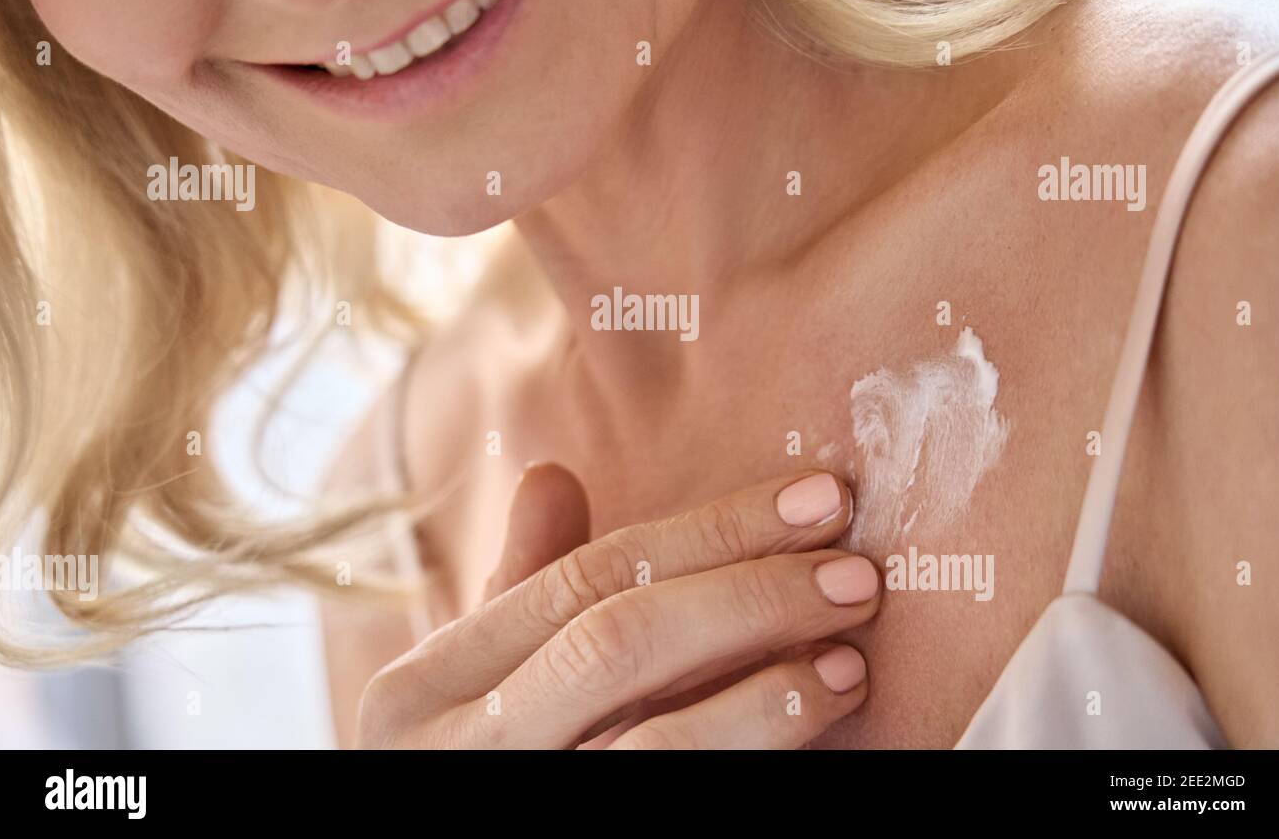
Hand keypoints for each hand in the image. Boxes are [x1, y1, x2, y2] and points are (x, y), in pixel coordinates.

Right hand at [357, 466, 879, 748]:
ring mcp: (515, 807)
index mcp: (424, 686)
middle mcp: (456, 750)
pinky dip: (751, 752)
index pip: (585, 578)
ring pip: (654, 743)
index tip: (814, 499)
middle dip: (749, 597)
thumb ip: (520, 589)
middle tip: (855, 575)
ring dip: (767, 694)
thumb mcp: (473, 685)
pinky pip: (673, 796)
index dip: (711, 530)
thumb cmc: (476, 764)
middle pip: (620, 642)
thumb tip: (549, 473)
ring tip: (848, 661)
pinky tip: (809, 726)